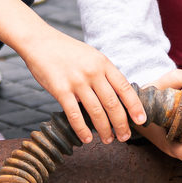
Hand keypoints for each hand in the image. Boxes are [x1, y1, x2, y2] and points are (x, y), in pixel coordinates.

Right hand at [19, 28, 146, 144]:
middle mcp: (93, 72)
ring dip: (104, 130)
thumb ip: (103, 73)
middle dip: (121, 124)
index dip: (135, 106)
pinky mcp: (60, 90)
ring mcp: (77, 81)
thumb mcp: (91, 56)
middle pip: (113, 103)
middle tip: (125, 137)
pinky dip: (82, 129)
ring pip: (96, 112)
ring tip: (108, 140)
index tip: (141, 120)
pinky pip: (75, 114)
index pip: (124, 88)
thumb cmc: (66, 51)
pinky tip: (87, 138)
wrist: (40, 42)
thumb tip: (116, 95)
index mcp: (103, 63)